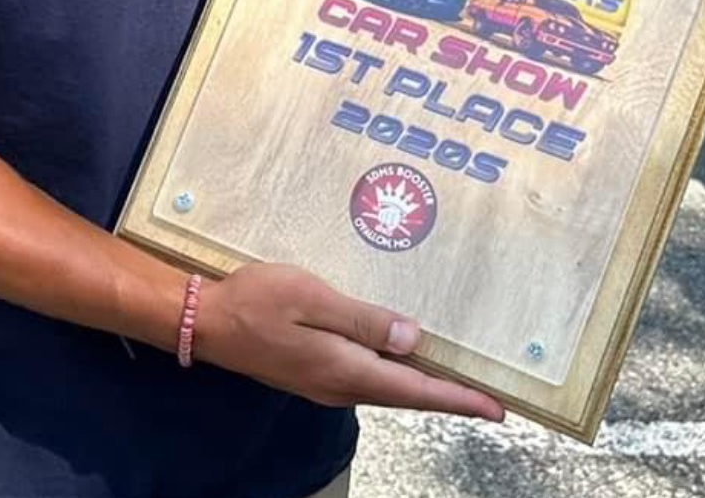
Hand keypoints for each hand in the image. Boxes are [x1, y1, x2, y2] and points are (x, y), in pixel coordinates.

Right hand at [193, 263, 504, 420]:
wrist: (207, 322)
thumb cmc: (257, 300)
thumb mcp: (311, 296)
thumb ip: (362, 320)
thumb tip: (412, 339)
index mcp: (344, 368)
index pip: (414, 389)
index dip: (458, 399)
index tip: (497, 408)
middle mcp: (340, 386)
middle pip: (406, 395)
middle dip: (450, 397)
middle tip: (489, 397)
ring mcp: (325, 384)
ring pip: (388, 389)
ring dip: (424, 387)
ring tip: (456, 377)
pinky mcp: (314, 375)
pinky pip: (368, 380)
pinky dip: (397, 376)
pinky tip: (403, 359)